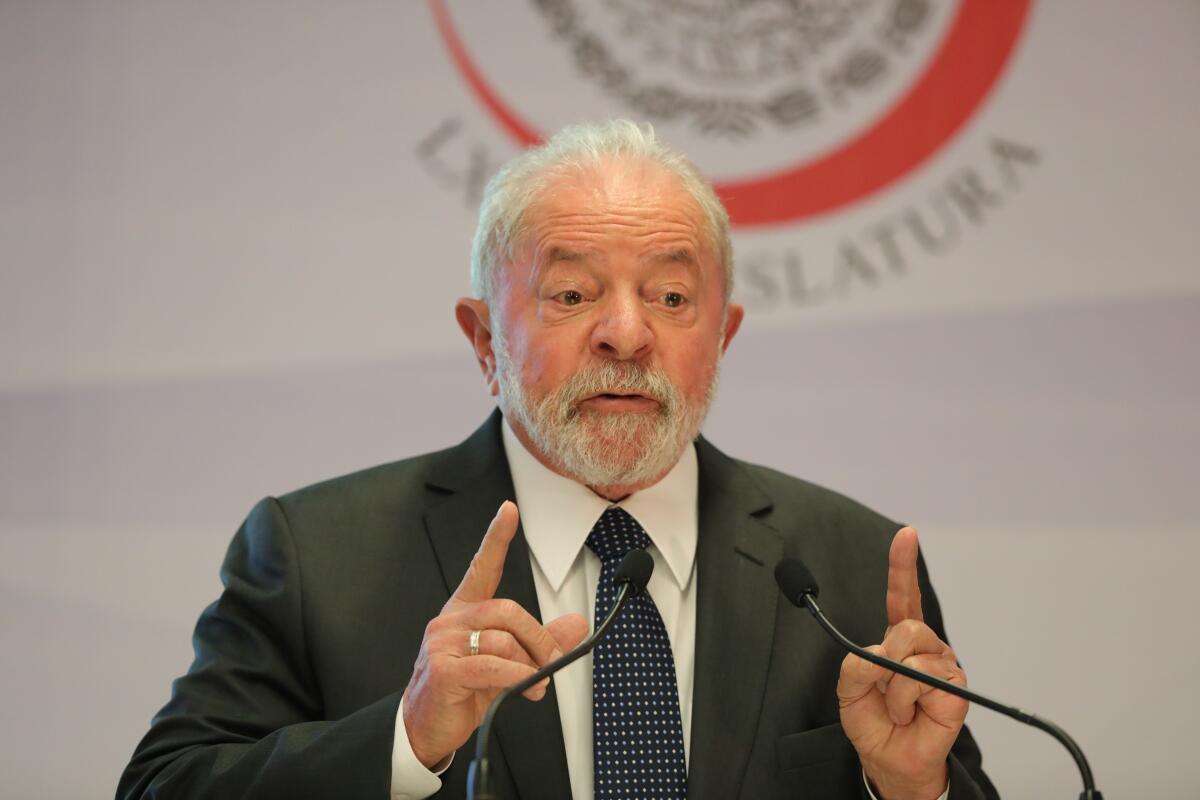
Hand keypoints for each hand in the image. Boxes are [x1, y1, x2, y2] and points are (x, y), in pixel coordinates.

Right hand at [401, 501, 588, 768]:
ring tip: (534, 685)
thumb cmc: (463, 689)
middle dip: (538, 638)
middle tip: (552, 663)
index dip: (496, 538)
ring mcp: (443, 644)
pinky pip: (492, 665)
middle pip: (508, 610)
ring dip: (529, 665)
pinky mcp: (443, 671)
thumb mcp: (506, 661)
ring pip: (503, 639)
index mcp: (464, 611)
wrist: (425, 727)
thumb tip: (577, 624)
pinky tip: (523, 688)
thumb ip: (540, 641)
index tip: (509, 510)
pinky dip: (516, 676)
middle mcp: (451, 621)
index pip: (481, 567)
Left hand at [838, 528, 967, 799]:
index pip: (903, 597)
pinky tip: (911, 713)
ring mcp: (944, 666)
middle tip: (881, 686)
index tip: (906, 534)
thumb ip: (856, 663)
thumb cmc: (873, 723)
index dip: (903, 566)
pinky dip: (904, 699)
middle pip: (908, 626)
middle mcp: (926, 648)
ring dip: (892, 688)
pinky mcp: (956, 690)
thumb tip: (880, 654)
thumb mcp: (849, 689)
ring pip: (913, 654)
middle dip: (887, 656)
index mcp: (900, 640)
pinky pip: (922, 680)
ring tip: (898, 708)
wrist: (888, 760)